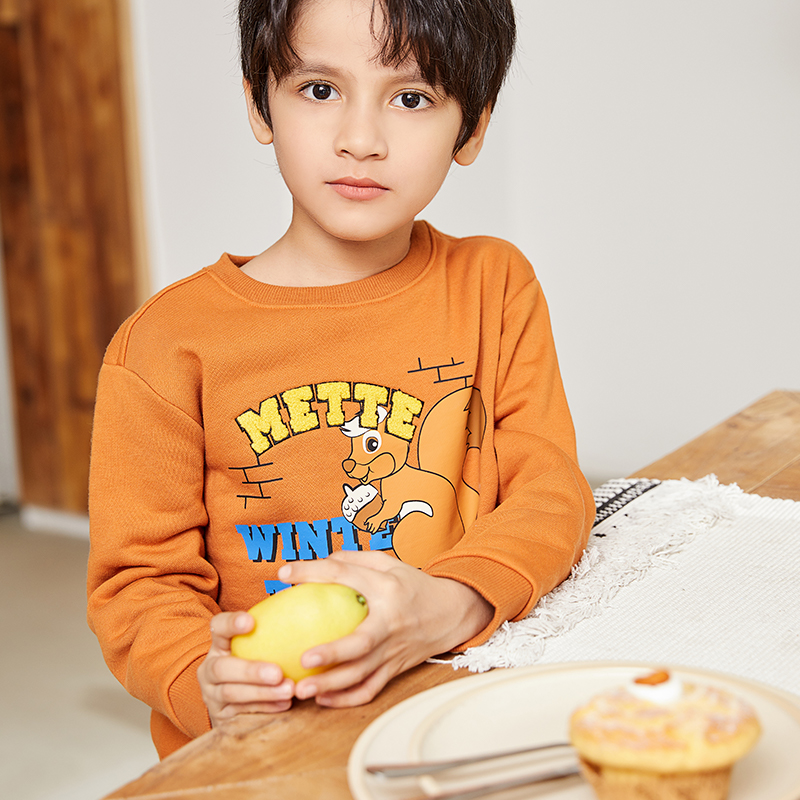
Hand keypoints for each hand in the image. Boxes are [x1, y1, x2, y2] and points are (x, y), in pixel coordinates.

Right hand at [197, 611, 294, 726]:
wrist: (237, 700)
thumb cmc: (259, 660)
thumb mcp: (260, 643)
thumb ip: (274, 625)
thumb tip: (303, 590)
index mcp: (219, 644)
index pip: (218, 627)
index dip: (231, 623)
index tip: (250, 621)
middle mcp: (210, 668)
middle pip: (222, 668)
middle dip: (250, 670)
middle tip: (278, 672)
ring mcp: (212, 694)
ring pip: (232, 693)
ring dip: (263, 693)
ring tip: (289, 690)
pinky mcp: (221, 716)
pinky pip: (241, 712)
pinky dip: (265, 708)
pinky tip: (285, 704)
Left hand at [277, 550, 492, 707]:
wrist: (453, 612)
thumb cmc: (414, 586)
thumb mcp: (390, 563)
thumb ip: (355, 560)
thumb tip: (318, 562)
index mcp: (387, 588)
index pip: (346, 576)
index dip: (313, 572)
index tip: (283, 575)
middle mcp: (391, 622)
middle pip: (361, 643)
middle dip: (333, 654)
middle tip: (303, 659)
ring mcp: (394, 650)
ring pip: (362, 674)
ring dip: (332, 685)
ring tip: (301, 689)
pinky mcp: (395, 669)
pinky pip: (370, 689)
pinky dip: (347, 699)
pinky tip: (322, 699)